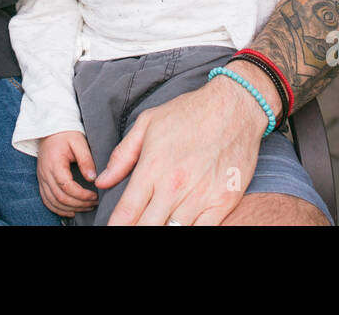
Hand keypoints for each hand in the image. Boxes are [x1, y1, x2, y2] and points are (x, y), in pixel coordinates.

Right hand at [36, 131, 98, 217]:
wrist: (50, 129)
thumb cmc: (66, 133)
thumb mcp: (79, 142)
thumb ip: (86, 160)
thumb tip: (92, 179)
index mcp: (54, 163)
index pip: (67, 186)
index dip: (82, 195)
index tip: (95, 195)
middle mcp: (45, 173)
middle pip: (60, 197)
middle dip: (79, 204)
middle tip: (94, 203)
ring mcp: (42, 178)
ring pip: (53, 202)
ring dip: (70, 209)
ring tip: (86, 208)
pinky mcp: (42, 181)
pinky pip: (47, 200)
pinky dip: (58, 209)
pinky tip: (71, 211)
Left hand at [92, 73, 263, 225]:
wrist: (235, 106)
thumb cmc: (190, 112)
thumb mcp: (147, 123)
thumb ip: (122, 155)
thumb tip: (102, 181)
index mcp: (153, 167)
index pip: (126, 212)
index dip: (116, 227)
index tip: (113, 229)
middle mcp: (174, 186)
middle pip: (147, 228)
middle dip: (136, 231)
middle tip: (133, 228)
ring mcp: (201, 196)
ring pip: (173, 232)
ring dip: (162, 231)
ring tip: (156, 225)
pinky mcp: (224, 202)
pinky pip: (203, 232)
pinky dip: (189, 231)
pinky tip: (180, 226)